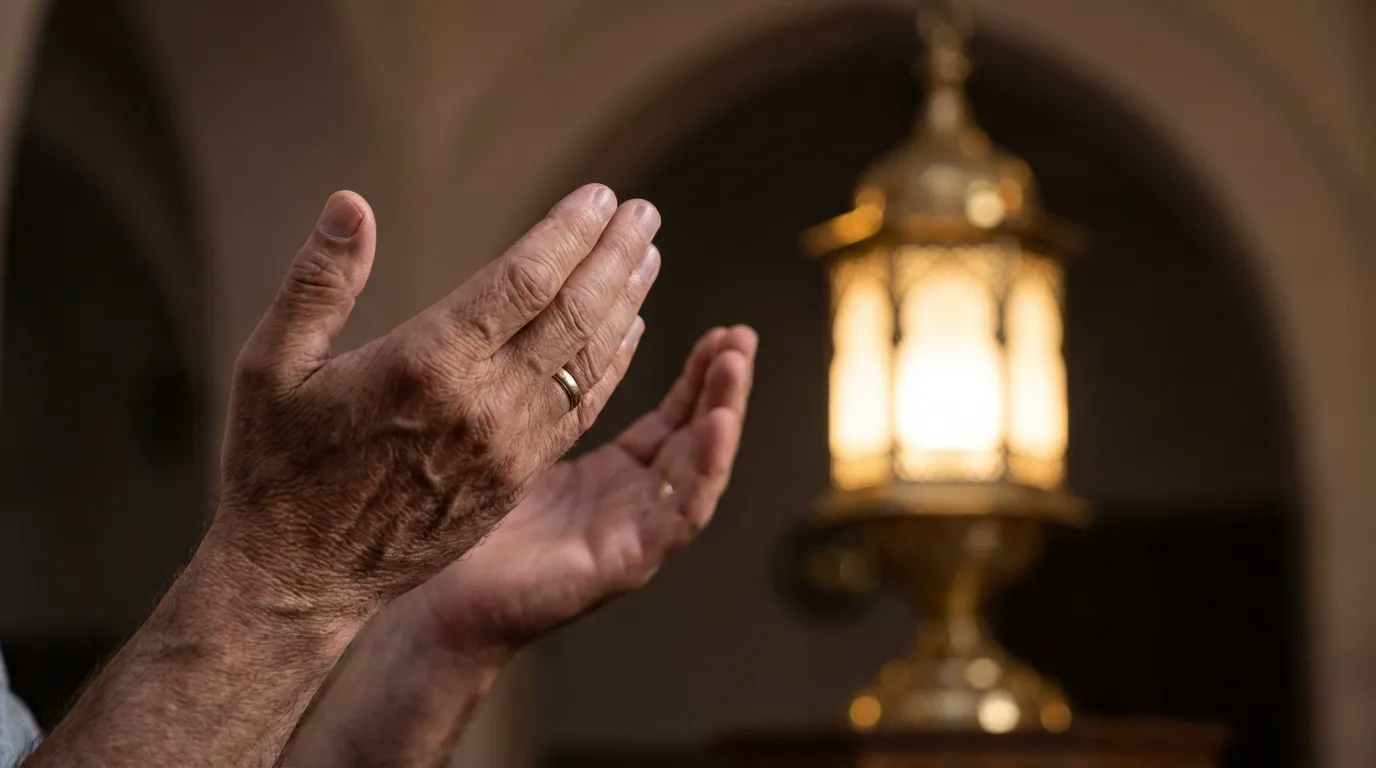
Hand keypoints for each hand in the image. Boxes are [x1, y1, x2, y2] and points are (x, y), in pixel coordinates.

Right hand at [209, 184, 662, 621]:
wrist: (300, 579)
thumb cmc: (276, 468)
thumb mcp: (271, 365)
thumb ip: (319, 282)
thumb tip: (352, 203)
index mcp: (427, 364)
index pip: (524, 280)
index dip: (569, 233)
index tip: (600, 197)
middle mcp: (482, 404)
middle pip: (573, 313)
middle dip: (615, 257)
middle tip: (645, 214)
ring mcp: (508, 447)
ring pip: (588, 362)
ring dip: (625, 304)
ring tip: (647, 258)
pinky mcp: (516, 480)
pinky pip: (580, 410)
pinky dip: (610, 365)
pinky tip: (627, 333)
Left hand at [415, 325, 756, 648]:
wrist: (445, 606)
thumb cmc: (476, 531)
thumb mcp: (525, 452)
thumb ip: (552, 408)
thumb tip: (556, 338)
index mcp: (615, 479)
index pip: (673, 420)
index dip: (698, 376)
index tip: (719, 331)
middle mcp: (635, 506)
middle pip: (697, 439)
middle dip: (723, 386)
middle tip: (742, 336)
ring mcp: (635, 536)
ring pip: (700, 472)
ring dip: (724, 416)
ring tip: (735, 366)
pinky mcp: (626, 563)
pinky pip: (680, 514)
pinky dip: (705, 469)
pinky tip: (718, 426)